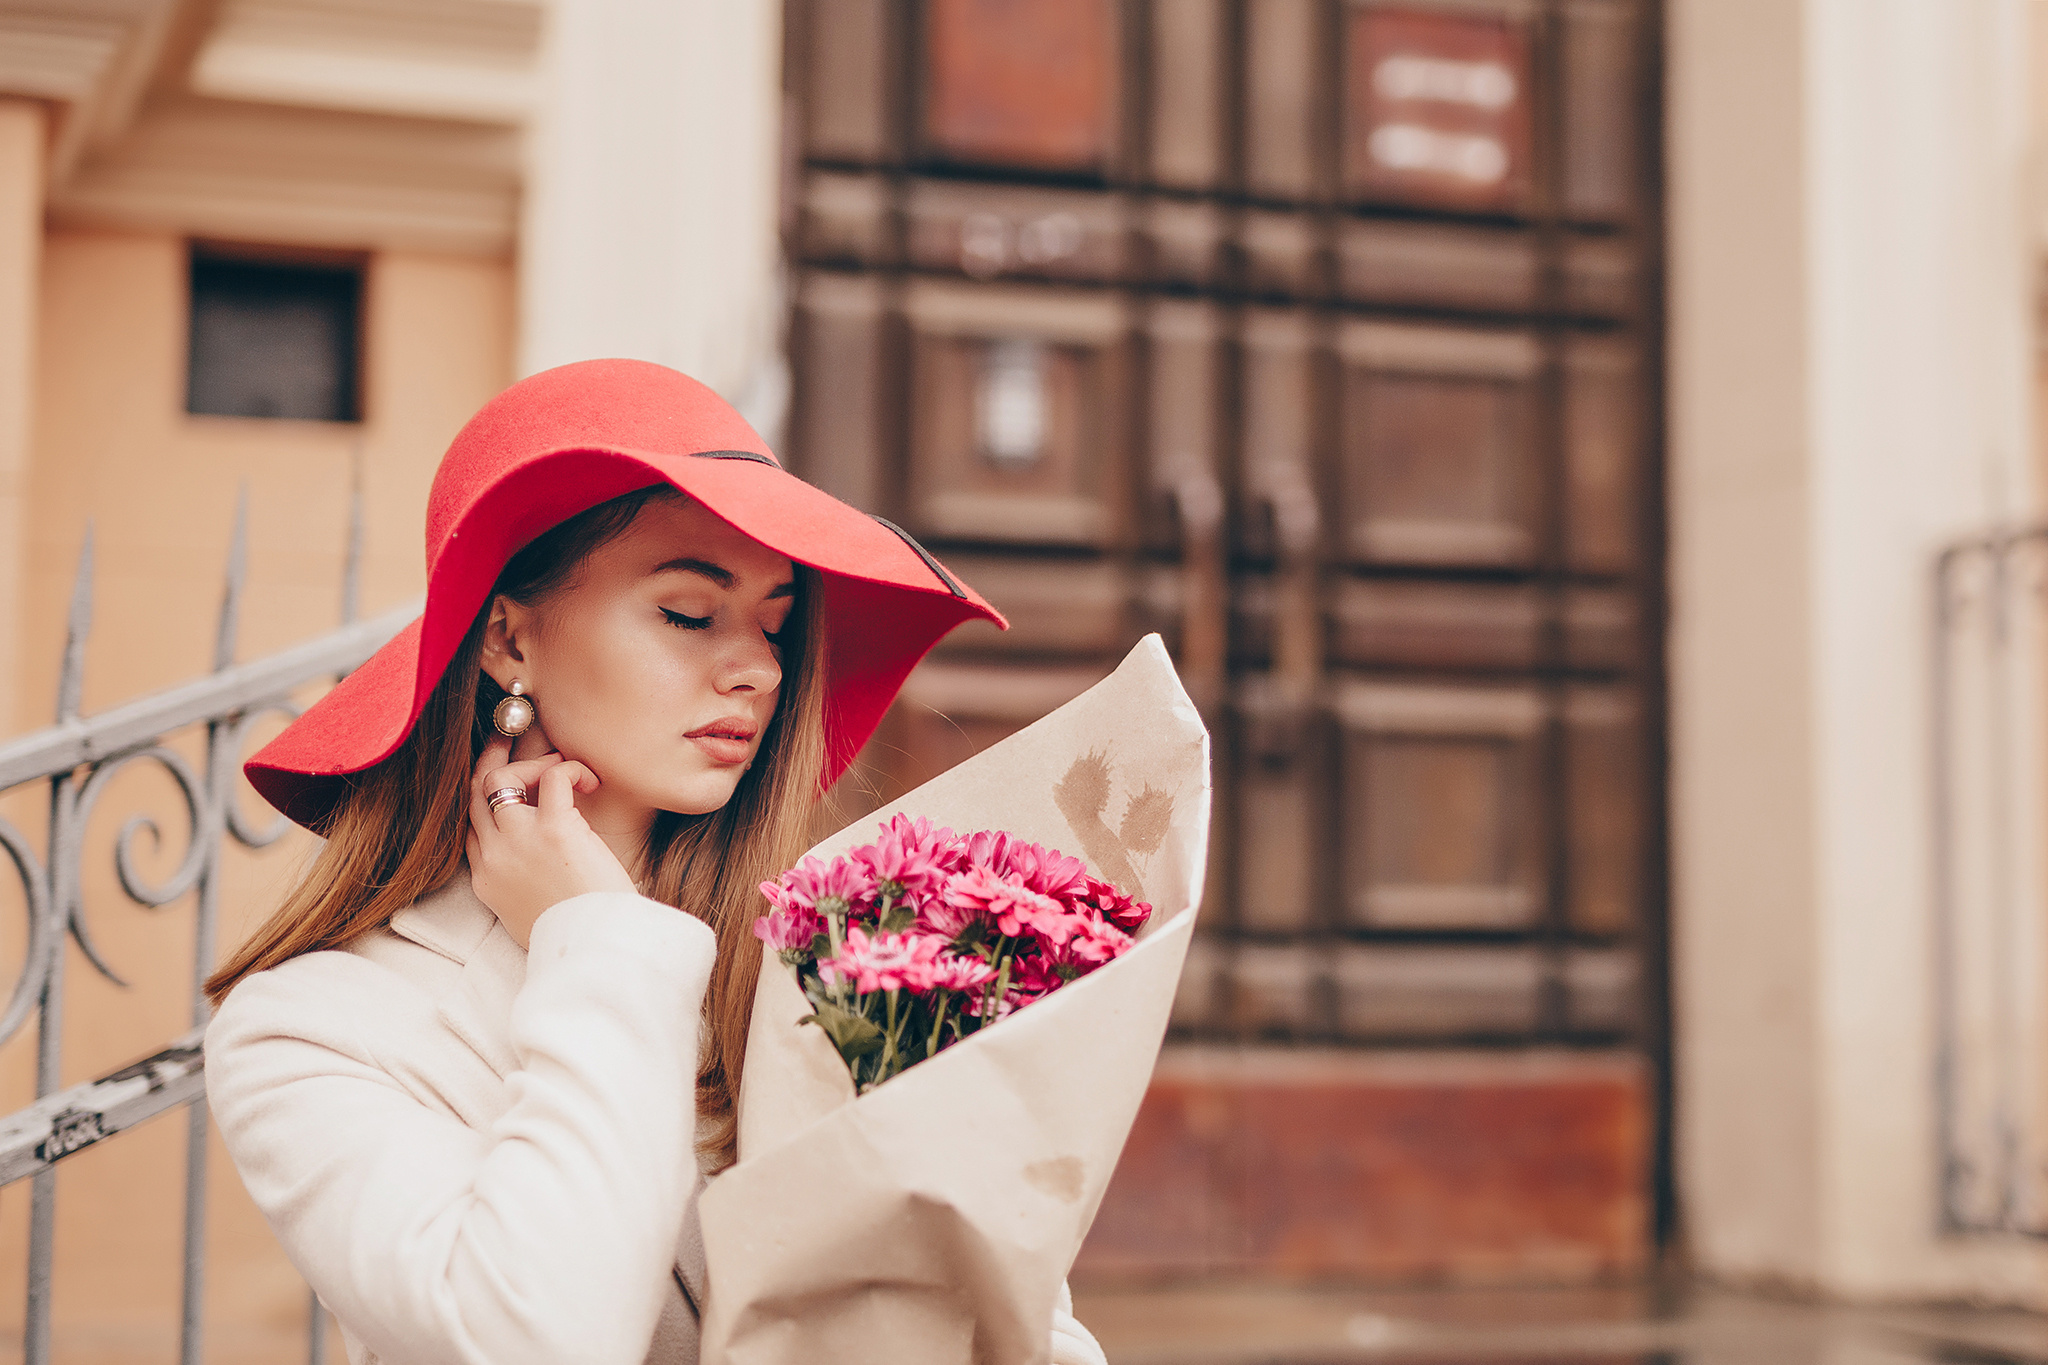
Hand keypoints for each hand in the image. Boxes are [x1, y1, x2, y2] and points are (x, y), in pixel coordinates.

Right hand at [466, 734, 637, 948]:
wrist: (594, 948)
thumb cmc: (575, 933)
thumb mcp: (528, 915)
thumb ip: (520, 886)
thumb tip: (535, 868)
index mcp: (486, 879)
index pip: (470, 827)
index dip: (484, 800)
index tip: (502, 783)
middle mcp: (494, 856)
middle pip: (475, 795)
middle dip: (490, 762)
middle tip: (505, 740)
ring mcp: (518, 840)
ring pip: (503, 779)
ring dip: (533, 764)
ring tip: (562, 767)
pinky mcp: (554, 829)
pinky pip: (552, 777)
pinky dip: (570, 769)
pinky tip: (589, 782)